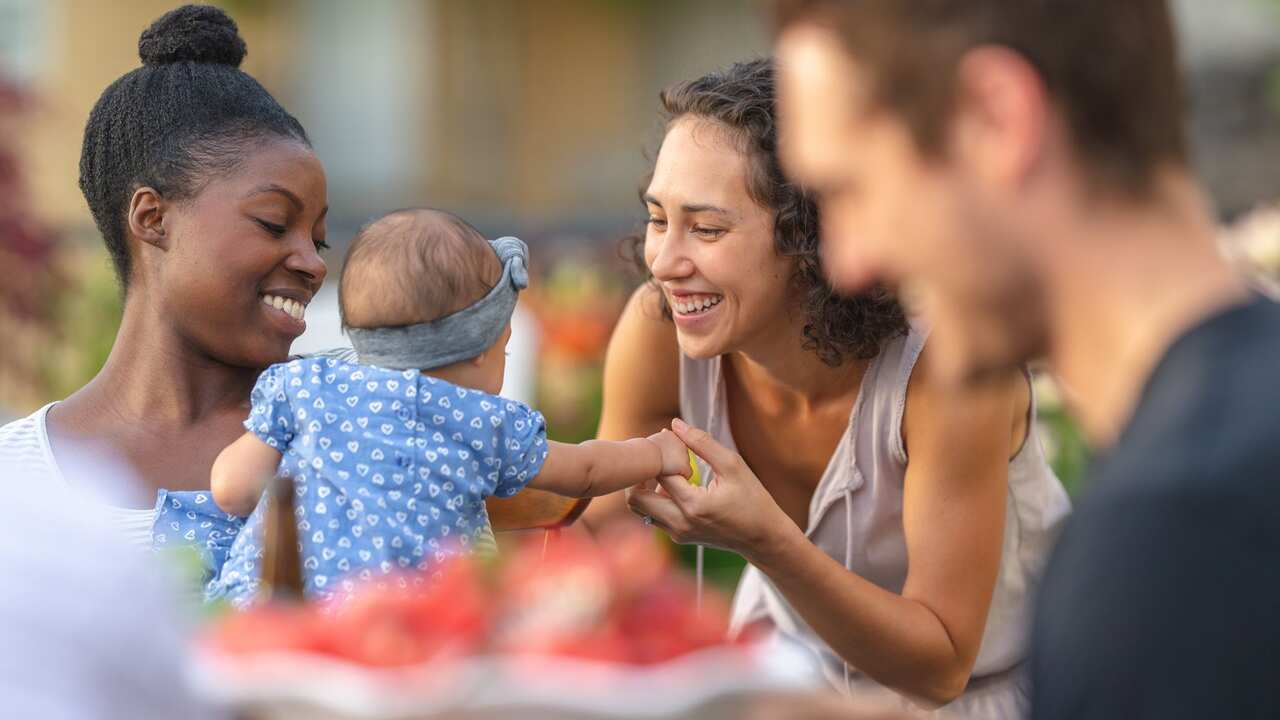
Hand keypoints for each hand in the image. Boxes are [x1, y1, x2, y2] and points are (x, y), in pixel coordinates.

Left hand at [628, 418, 798, 559]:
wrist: (762, 537)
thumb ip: (702, 442)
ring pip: (639, 509)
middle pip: (635, 498)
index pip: (659, 471)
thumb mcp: (733, 465)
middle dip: (639, 473)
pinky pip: (652, 515)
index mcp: (693, 505)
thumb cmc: (752, 499)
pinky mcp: (678, 536)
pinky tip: (673, 484)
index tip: (668, 439)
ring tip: (665, 470)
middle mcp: (679, 523)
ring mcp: (676, 533)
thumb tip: (675, 424)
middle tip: (654, 456)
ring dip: (645, 487)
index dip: (660, 451)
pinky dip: (654, 498)